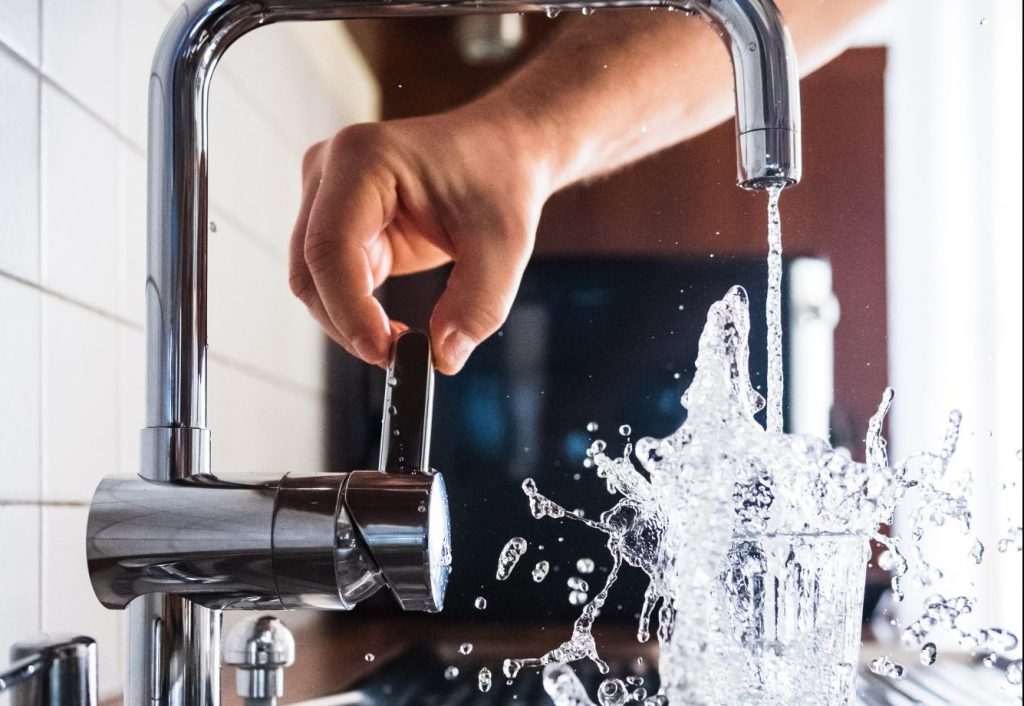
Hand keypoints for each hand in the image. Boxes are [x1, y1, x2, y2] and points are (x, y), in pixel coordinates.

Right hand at [289, 105, 552, 373]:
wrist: (502, 152)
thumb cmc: (500, 179)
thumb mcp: (505, 244)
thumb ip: (478, 304)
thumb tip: (443, 356)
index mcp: (364, 158)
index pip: (331, 246)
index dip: (348, 308)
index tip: (384, 351)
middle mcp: (330, 171)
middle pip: (311, 269)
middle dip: (348, 323)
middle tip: (398, 357)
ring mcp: (327, 197)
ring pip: (314, 282)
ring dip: (349, 322)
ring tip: (403, 342)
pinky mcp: (338, 224)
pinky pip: (332, 282)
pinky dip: (357, 313)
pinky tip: (394, 327)